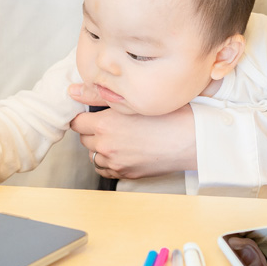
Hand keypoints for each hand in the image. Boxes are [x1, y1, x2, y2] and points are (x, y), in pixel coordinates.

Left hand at [68, 84, 195, 178]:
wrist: (193, 140)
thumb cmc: (170, 116)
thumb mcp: (134, 101)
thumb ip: (100, 95)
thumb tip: (74, 91)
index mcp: (105, 125)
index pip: (76, 122)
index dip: (83, 115)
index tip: (90, 113)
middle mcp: (106, 146)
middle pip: (84, 139)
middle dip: (92, 131)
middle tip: (109, 123)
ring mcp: (116, 163)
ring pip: (94, 156)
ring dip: (100, 148)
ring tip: (119, 138)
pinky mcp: (127, 174)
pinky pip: (106, 170)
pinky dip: (109, 162)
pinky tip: (123, 152)